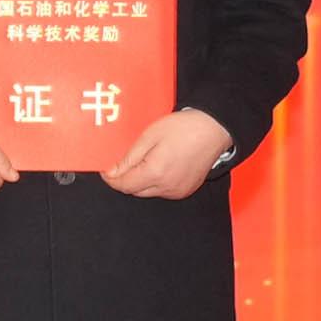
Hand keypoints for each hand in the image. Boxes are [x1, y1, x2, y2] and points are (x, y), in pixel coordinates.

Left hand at [101, 107, 237, 198]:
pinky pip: (163, 191)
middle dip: (125, 179)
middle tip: (125, 161)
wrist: (214, 130)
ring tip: (147, 159)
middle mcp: (167, 187)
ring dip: (141, 181)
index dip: (111, 178)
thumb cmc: (183, 128)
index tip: (106, 169)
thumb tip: (112, 172)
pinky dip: (156, 182)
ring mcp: (178, 191)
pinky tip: (160, 165)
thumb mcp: (150, 136)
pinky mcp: (186, 190)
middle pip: (135, 191)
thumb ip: (129, 158)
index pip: (124, 185)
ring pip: (148, 192)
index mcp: (156, 173)